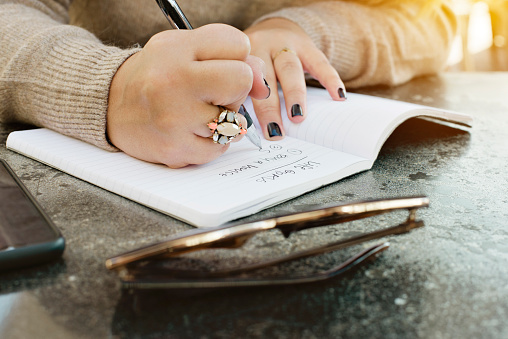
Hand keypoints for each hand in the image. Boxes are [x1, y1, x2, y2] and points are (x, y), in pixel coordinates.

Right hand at [106, 24, 268, 167]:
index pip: (240, 47)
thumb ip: (229, 52)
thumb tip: (262, 85)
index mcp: (177, 51)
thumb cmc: (155, 74)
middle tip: (208, 91)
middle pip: (242, 82)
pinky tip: (193, 130)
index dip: (234, 58)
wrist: (111, 105)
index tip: (215, 65)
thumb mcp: (186, 47)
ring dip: (223, 118)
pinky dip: (213, 141)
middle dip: (233, 88)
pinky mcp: (177, 150)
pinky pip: (221, 148)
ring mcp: (175, 120)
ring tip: (195, 111)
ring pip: (234, 120)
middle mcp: (174, 84)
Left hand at [245, 18, 345, 139]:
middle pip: (266, 76)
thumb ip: (247, 94)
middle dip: (270, 106)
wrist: (276, 27)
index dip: (246, 104)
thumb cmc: (258, 61)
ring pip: (290, 69)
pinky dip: (330, 80)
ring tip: (298, 117)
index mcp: (244, 57)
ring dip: (294, 95)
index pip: (244, 82)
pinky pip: (320, 63)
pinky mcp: (308, 46)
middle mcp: (263, 46)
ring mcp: (286, 44)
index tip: (247, 128)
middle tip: (275, 130)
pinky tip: (338, 96)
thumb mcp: (247, 71)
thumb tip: (250, 129)